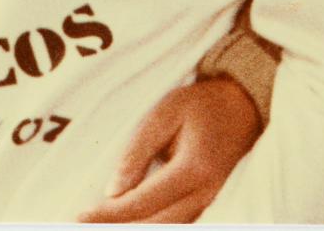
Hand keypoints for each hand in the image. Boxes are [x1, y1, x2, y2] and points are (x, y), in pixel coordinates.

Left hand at [76, 76, 260, 223]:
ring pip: (168, 229)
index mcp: (193, 170)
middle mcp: (205, 196)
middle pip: (155, 225)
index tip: (79, 218)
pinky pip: (179, 224)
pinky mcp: (209, 206)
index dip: (109, 214)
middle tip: (81, 227)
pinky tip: (130, 224)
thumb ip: (138, 151)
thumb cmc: (201, 105)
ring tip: (101, 227)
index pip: (142, 202)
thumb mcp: (166, 113)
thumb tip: (113, 191)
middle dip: (117, 228)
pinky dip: (152, 226)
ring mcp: (211, 205)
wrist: (244, 107)